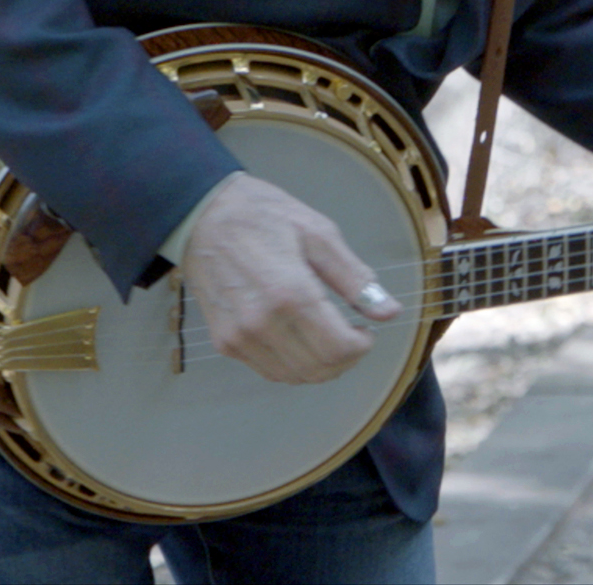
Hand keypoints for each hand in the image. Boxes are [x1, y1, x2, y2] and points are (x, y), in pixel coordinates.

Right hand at [177, 173, 402, 383]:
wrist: (203, 215)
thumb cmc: (263, 215)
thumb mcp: (317, 232)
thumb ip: (354, 277)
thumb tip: (389, 311)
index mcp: (290, 293)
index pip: (338, 348)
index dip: (362, 346)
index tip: (366, 329)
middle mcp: (261, 323)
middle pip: (319, 368)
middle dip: (346, 358)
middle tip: (351, 334)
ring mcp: (239, 337)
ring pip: (294, 377)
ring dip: (321, 366)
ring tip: (327, 337)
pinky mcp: (225, 342)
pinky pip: (269, 370)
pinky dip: (293, 365)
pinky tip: (300, 339)